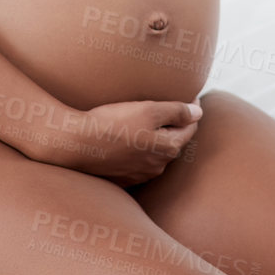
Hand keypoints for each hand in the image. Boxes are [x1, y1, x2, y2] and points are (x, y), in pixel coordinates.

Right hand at [28, 98, 202, 185]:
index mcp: (168, 148)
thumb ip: (177, 111)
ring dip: (156, 138)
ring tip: (147, 122)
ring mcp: (140, 174)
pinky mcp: (123, 178)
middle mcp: (157, 166)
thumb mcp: (148, 110)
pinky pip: (138, 161)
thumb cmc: (113, 124)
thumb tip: (198, 113)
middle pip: (173, 141)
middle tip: (169, 107)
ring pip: (156, 152)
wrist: (77, 144)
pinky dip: (139, 149)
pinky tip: (129, 138)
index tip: (190, 97)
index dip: (192, 111)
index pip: (190, 128)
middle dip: (175, 125)